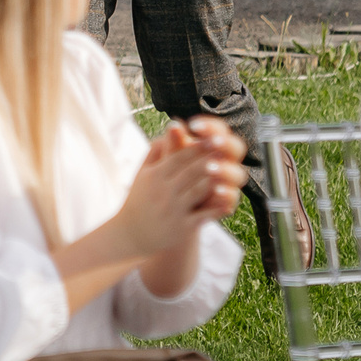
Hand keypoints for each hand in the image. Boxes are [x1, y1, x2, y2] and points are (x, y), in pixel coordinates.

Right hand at [117, 124, 245, 255]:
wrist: (130, 234)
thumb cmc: (139, 199)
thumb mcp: (142, 174)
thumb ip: (156, 151)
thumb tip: (172, 126)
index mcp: (154, 176)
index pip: (180, 157)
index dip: (198, 146)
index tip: (214, 137)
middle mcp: (164, 191)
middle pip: (192, 171)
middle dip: (210, 158)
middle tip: (227, 147)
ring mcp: (174, 210)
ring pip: (199, 190)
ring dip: (215, 180)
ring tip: (230, 169)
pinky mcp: (182, 227)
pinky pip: (203, 216)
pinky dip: (216, 209)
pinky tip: (228, 201)